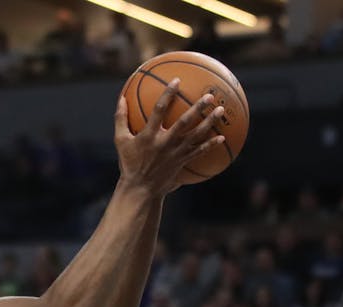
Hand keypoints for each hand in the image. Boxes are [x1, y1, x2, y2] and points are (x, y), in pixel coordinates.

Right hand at [114, 81, 226, 195]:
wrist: (140, 189)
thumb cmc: (129, 162)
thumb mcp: (120, 140)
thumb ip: (120, 118)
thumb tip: (121, 97)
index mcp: (149, 136)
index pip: (158, 110)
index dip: (167, 94)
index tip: (176, 80)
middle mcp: (164, 143)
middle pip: (184, 122)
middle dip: (197, 108)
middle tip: (209, 96)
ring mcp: (175, 152)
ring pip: (196, 135)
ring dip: (210, 122)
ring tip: (221, 110)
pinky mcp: (182, 161)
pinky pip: (199, 152)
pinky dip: (210, 145)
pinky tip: (222, 137)